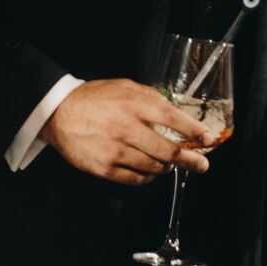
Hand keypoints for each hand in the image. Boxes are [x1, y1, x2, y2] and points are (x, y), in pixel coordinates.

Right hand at [39, 78, 214, 185]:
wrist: (58, 113)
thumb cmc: (93, 99)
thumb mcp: (124, 87)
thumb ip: (150, 97)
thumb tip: (176, 110)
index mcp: (134, 105)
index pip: (173, 119)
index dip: (194, 131)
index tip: (208, 139)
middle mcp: (126, 128)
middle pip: (168, 151)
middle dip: (190, 160)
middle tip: (201, 164)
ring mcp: (116, 151)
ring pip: (154, 168)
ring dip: (167, 168)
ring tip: (170, 165)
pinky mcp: (105, 168)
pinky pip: (136, 179)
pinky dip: (148, 177)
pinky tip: (150, 172)